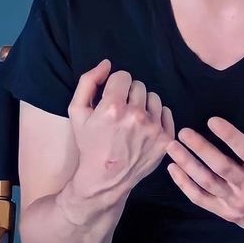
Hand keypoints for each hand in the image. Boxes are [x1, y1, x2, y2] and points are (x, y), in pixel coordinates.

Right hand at [68, 59, 174, 196]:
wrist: (105, 179)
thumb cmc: (89, 144)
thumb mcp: (77, 112)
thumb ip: (88, 82)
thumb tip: (106, 63)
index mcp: (113, 107)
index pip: (123, 76)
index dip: (115, 85)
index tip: (111, 98)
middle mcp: (136, 116)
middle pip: (139, 85)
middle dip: (129, 95)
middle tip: (121, 112)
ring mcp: (153, 128)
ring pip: (153, 97)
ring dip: (144, 104)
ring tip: (133, 120)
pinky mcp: (166, 138)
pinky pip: (166, 112)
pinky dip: (157, 116)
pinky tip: (144, 127)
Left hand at [165, 93, 243, 242]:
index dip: (230, 136)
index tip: (212, 120)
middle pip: (222, 167)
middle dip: (201, 149)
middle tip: (184, 132)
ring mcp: (237, 203)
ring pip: (207, 182)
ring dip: (187, 164)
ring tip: (172, 146)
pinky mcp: (227, 213)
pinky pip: (201, 199)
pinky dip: (185, 185)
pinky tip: (173, 169)